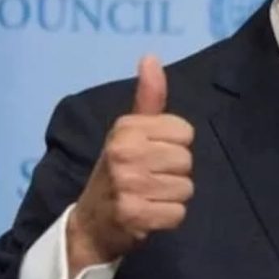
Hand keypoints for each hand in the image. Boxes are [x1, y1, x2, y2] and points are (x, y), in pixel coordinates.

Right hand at [66, 56, 193, 278]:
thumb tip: (151, 56)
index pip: (185, 132)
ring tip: (149, 195)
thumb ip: (148, 97)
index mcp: (126, 128)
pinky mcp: (134, 215)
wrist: (91, 222)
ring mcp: (128, 185)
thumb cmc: (119, 169)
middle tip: (149, 178)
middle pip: (186, 160)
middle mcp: (125, 152)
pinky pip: (178, 213)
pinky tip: (149, 213)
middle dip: (174, 172)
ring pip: (186, 188)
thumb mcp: (129, 130)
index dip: (175, 145)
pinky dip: (168, 217)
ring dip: (172, 196)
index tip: (153, 154)